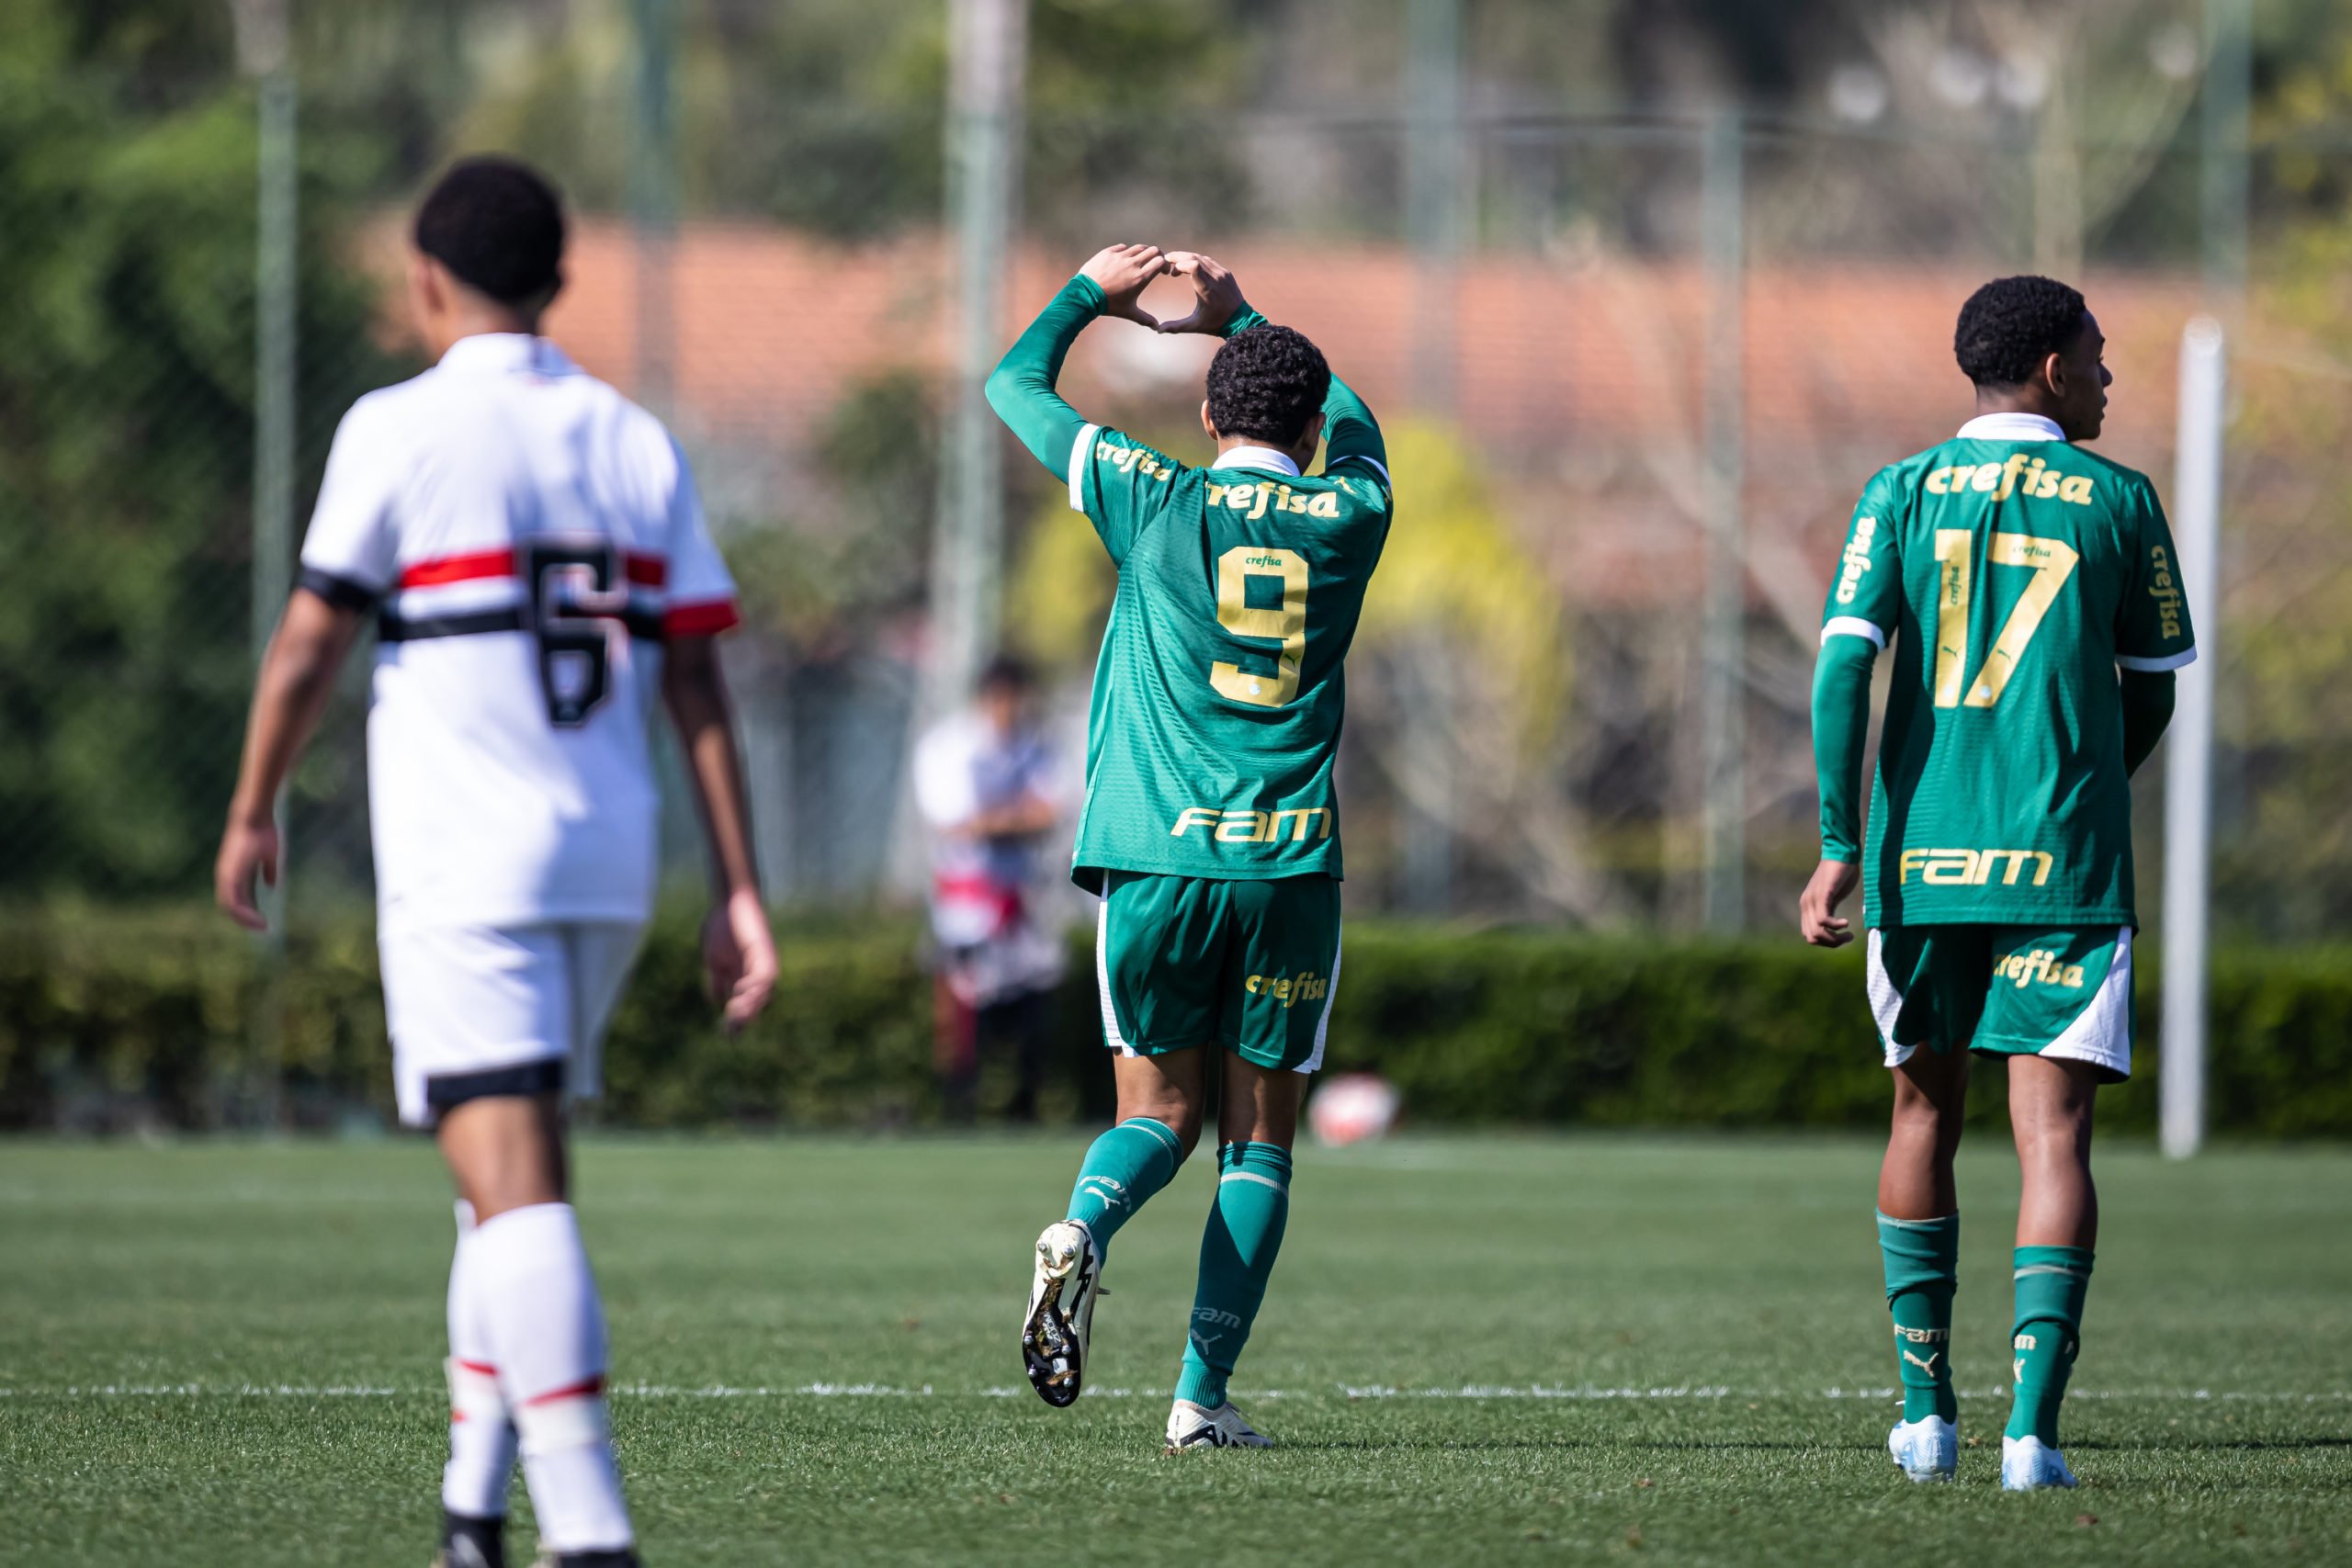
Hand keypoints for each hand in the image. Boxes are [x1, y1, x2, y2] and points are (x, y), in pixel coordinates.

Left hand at [214, 813, 279, 932]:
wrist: (254, 818)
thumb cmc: (263, 832)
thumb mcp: (270, 855)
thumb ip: (269, 871)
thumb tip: (272, 885)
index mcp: (235, 872)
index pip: (238, 897)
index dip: (250, 910)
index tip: (264, 919)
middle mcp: (226, 876)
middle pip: (232, 906)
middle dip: (247, 919)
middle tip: (263, 928)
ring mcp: (226, 876)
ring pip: (230, 907)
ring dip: (245, 919)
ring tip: (262, 927)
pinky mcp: (229, 876)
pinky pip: (232, 902)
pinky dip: (243, 913)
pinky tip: (256, 918)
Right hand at [703, 887, 777, 1032]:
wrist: (729, 899)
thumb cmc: (723, 926)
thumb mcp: (715, 960)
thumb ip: (718, 980)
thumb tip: (717, 1002)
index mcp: (747, 976)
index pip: (746, 1004)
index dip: (738, 1019)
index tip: (727, 1035)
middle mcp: (760, 971)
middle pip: (757, 1002)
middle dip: (744, 1019)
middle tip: (731, 1034)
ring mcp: (764, 961)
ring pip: (764, 991)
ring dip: (750, 1006)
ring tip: (736, 1018)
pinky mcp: (765, 950)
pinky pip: (765, 973)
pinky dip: (755, 985)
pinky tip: (740, 991)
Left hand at [1078, 243, 1166, 329]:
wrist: (1085, 295)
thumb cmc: (1109, 305)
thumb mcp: (1129, 312)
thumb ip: (1145, 318)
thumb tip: (1156, 328)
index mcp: (1140, 277)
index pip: (1160, 261)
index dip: (1165, 264)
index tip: (1163, 271)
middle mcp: (1132, 263)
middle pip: (1153, 250)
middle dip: (1157, 255)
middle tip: (1155, 262)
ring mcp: (1120, 256)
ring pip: (1138, 247)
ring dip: (1142, 253)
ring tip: (1139, 261)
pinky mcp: (1108, 252)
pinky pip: (1122, 247)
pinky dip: (1126, 252)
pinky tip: (1123, 260)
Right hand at [1155, 251, 1245, 335]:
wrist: (1240, 321)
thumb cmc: (1216, 323)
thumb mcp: (1195, 325)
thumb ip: (1176, 327)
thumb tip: (1158, 330)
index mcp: (1206, 289)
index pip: (1193, 265)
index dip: (1179, 264)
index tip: (1171, 273)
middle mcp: (1215, 278)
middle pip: (1194, 257)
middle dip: (1178, 257)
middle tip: (1167, 262)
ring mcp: (1222, 273)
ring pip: (1201, 257)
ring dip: (1187, 258)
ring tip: (1177, 267)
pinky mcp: (1226, 273)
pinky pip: (1209, 261)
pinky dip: (1197, 261)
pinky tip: (1190, 268)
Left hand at [1798, 859, 1859, 947]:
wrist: (1842, 854)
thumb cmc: (1841, 876)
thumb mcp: (1833, 898)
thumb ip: (1830, 911)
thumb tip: (1834, 929)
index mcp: (1807, 907)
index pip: (1809, 935)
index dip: (1825, 942)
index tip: (1842, 938)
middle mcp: (1806, 905)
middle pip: (1812, 937)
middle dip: (1832, 943)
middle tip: (1848, 937)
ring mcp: (1812, 900)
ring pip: (1817, 931)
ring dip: (1835, 938)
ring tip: (1849, 933)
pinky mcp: (1822, 894)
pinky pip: (1824, 919)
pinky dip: (1835, 926)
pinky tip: (1846, 923)